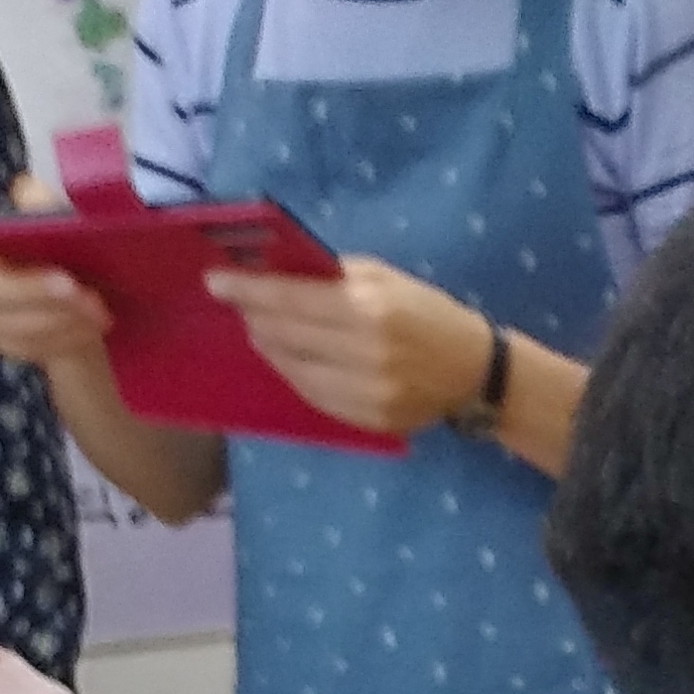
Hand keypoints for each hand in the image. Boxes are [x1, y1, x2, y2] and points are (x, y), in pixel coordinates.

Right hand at [0, 181, 117, 378]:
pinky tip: (91, 327)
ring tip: (97, 308)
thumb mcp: (51, 215)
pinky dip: (65, 337)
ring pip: (11, 324)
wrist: (77, 295)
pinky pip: (30, 347)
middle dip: (33, 289)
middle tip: (77, 289)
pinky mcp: (5, 345)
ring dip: (58, 317)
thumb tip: (29, 193)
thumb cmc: (55, 245)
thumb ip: (37, 202)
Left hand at [206, 254, 496, 437]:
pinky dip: (296, 376)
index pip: (291, 299)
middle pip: (286, 335)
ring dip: (272, 348)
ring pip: (295, 370)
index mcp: (370, 308)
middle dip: (256, 317)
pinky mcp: (371, 419)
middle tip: (241, 306)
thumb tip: (277, 273)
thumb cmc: (428, 312)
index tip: (215, 282)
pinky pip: (316, 397)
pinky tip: (291, 361)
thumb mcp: (385, 278)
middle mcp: (367, 352)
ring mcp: (369, 392)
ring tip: (263, 332)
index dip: (248, 290)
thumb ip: (333, 276)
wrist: (477, 372)